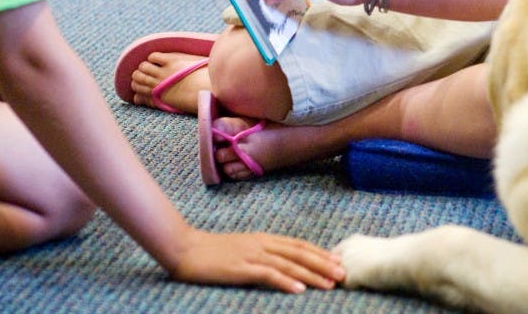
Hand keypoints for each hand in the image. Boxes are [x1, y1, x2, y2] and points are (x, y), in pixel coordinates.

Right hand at [169, 229, 344, 292]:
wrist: (184, 248)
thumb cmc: (211, 252)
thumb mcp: (241, 249)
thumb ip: (261, 254)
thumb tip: (282, 265)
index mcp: (263, 239)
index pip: (298, 245)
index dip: (320, 252)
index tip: (337, 261)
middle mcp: (261, 244)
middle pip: (299, 253)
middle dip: (323, 263)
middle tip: (343, 274)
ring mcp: (251, 255)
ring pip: (289, 264)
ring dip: (312, 274)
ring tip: (330, 283)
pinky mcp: (240, 268)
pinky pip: (267, 274)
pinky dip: (285, 282)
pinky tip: (299, 289)